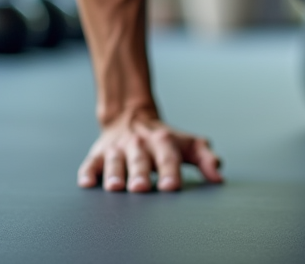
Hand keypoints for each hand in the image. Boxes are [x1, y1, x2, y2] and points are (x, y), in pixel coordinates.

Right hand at [77, 110, 223, 191]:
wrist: (132, 116)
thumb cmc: (165, 139)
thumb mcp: (189, 145)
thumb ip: (206, 159)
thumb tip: (218, 177)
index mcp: (163, 142)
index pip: (168, 158)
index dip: (170, 172)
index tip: (171, 187)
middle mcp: (139, 144)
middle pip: (140, 161)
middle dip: (139, 174)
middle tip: (140, 188)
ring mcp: (117, 149)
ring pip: (114, 162)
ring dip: (114, 174)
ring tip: (114, 187)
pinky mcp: (98, 155)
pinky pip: (90, 164)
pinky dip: (88, 173)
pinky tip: (86, 182)